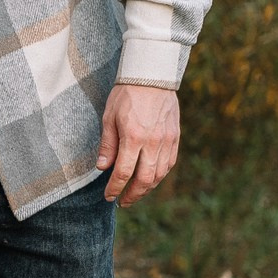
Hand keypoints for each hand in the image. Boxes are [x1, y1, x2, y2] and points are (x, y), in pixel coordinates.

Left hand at [98, 83, 181, 205]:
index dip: (115, 188)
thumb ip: (108, 145)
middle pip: (145, 180)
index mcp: (134, 138)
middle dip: (132, 195)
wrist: (152, 75)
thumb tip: (102, 168)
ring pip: (160, 174)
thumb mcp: (109, 118)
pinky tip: (151, 179)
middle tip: (123, 202)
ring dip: (147, 188)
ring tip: (136, 193)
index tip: (109, 197)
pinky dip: (160, 175)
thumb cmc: (126, 94)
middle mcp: (153, 142)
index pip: (123, 173)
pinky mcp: (175, 137)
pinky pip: (170, 163)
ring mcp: (167, 140)